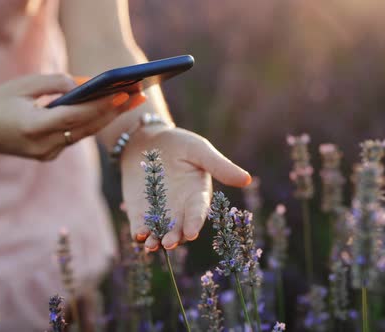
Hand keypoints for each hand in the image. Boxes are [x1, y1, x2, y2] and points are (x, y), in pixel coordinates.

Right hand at [0, 74, 145, 159]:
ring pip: (82, 135)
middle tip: (138, 95)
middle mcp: (42, 147)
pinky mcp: (46, 156)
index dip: (103, 105)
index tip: (125, 92)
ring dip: (105, 119)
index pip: (76, 116)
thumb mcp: (22, 85)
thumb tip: (85, 85)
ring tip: (128, 101)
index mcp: (32, 128)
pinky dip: (88, 124)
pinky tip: (106, 111)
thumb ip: (55, 83)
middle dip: (114, 111)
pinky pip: (72, 139)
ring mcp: (44, 155)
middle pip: (86, 128)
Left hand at [121, 126, 250, 249]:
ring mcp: (160, 212)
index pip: (197, 213)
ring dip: (155, 240)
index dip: (194, 223)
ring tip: (150, 245)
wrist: (148, 140)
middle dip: (174, 238)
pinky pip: (140, 226)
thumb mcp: (199, 150)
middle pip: (179, 229)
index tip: (191, 233)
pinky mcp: (141, 212)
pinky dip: (139, 233)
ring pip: (159, 232)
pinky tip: (137, 235)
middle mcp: (180, 209)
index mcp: (198, 196)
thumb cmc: (179, 143)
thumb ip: (220, 166)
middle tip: (168, 244)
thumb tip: (247, 179)